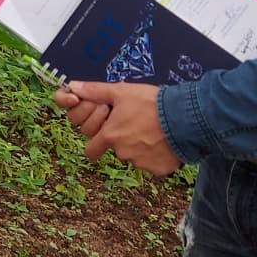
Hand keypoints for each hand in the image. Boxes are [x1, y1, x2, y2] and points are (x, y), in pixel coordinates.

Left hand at [62, 82, 181, 176]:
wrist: (184, 117)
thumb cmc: (152, 103)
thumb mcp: (121, 91)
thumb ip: (95, 91)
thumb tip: (72, 87)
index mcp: (110, 136)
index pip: (90, 151)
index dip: (97, 142)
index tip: (108, 132)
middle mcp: (122, 153)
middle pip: (115, 151)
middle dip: (121, 142)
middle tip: (136, 126)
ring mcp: (141, 163)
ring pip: (135, 157)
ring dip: (140, 146)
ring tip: (154, 128)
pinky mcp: (158, 169)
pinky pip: (153, 163)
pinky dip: (157, 154)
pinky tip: (164, 140)